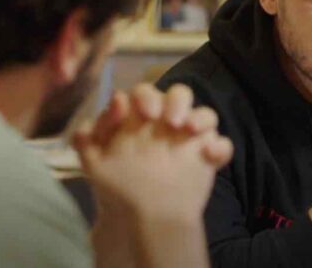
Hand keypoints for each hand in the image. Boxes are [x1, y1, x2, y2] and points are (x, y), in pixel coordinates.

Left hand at [74, 83, 232, 218]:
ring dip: (201, 117)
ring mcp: (189, 138)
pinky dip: (220, 148)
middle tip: (171, 122)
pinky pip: (222, 146)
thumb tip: (114, 102)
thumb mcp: (94, 161)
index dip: (146, 98)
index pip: (146, 93)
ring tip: (191, 131)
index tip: (145, 114)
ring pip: (205, 114)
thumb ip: (89, 134)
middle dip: (176, 102)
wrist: (139, 217)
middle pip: (179, 95)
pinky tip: (210, 156)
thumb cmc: (116, 184)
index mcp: (141, 116)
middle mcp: (167, 121)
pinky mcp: (208, 157)